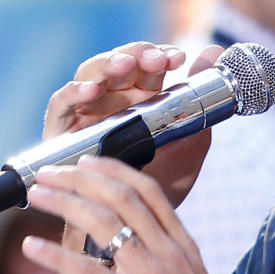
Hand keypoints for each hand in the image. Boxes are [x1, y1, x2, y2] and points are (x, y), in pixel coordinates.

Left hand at [22, 156, 274, 273]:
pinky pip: (89, 271)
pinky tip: (32, 247)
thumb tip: (136, 246)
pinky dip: (56, 255)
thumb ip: (166, 259)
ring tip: (37, 195)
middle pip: (121, 198)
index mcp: (182, 244)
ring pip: (104, 224)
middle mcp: (167, 252)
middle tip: (50, 173)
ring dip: (64, 203)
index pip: (148, 191)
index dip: (114, 170)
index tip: (88, 160)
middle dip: (81, 179)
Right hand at [43, 41, 219, 206]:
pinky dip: (73, 92)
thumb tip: (214, 49)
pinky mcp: (61, 131)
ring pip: (90, 75)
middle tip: (156, 60)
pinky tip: (90, 91)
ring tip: (126, 64)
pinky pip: (60, 104)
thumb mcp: (190, 141)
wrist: (137, 225)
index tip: (177, 58)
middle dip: (136, 56)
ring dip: (107, 65)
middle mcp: (113, 100)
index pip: (146, 64)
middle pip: (118, 64)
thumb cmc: (162, 182)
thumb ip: (201, 99)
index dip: (158, 55)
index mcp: (142, 98)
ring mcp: (86, 113)